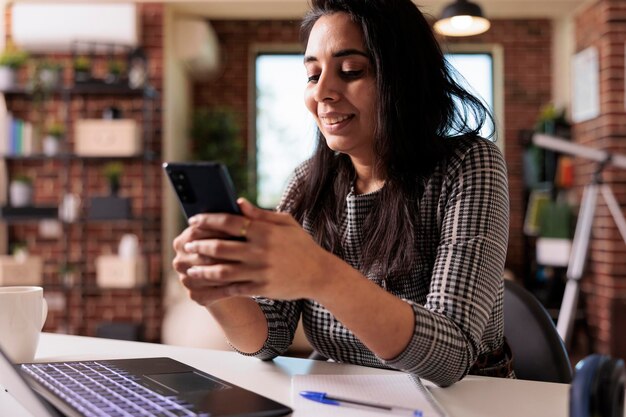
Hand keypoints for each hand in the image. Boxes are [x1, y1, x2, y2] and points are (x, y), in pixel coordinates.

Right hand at [172, 213, 242, 305]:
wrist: (231, 278)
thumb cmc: (234, 249)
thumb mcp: (237, 232)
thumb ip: (238, 218)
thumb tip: (241, 202)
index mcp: (185, 239)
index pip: (198, 231)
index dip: (219, 230)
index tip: (240, 230)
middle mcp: (180, 259)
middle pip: (203, 253)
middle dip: (224, 252)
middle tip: (246, 250)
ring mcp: (185, 279)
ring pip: (209, 273)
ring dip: (227, 270)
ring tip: (247, 267)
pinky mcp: (195, 295)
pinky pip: (213, 292)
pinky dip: (228, 288)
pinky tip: (244, 284)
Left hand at [180, 198, 337, 301]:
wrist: (319, 274)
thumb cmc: (301, 245)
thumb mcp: (286, 223)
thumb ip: (260, 214)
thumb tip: (238, 202)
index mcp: (265, 231)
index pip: (229, 222)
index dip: (208, 220)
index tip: (193, 221)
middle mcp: (260, 251)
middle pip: (220, 247)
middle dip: (199, 246)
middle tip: (187, 245)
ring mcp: (260, 271)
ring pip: (222, 271)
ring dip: (203, 270)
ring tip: (190, 268)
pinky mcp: (262, 288)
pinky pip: (234, 289)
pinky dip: (217, 288)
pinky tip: (206, 286)